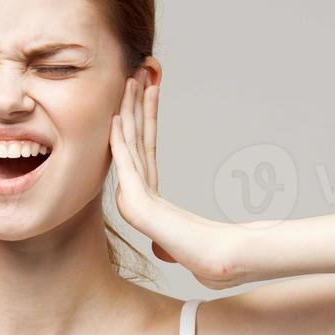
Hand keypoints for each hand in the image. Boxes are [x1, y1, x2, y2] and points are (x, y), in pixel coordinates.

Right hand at [109, 77, 249, 289]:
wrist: (218, 261)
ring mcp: (133, 203)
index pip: (144, 150)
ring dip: (126, 114)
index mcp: (149, 200)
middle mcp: (136, 198)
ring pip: (127, 147)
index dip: (144, 118)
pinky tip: (116, 120)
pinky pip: (125, 165)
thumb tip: (166, 249)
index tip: (146, 90)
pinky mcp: (135, 206)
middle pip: (134, 142)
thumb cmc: (210, 251)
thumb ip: (171, 240)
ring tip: (129, 84)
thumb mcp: (187, 238)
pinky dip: (119, 142)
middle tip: (134, 74)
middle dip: (133, 107)